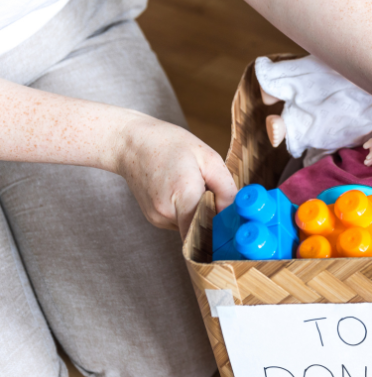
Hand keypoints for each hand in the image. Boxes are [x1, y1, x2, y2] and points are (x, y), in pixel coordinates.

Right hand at [115, 116, 237, 237]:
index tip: (233, 227)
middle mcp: (167, 213)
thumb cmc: (170, 144)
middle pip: (202, 229)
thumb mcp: (208, 159)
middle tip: (217, 198)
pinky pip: (180, 222)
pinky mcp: (154, 219)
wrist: (130, 142)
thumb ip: (226, 190)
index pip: (207, 233)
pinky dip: (187, 212)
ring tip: (194, 188)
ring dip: (200, 214)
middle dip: (214, 218)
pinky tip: (182, 192)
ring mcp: (158, 218)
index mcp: (183, 196)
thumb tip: (236, 215)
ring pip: (191, 227)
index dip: (222, 233)